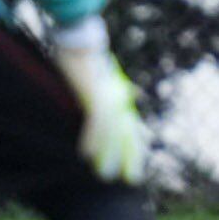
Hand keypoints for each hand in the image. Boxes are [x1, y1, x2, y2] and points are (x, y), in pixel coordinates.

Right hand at [56, 46, 148, 184]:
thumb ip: (105, 97)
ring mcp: (107, 97)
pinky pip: (95, 122)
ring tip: (106, 175)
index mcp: (119, 96)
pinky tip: (86, 155)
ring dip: (109, 156)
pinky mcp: (94, 94)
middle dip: (132, 158)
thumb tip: (113, 104)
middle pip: (128, 134)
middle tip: (134, 180)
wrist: (80, 39)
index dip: (136, 148)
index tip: (138, 168)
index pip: (132, 127)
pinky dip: (91, 139)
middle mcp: (118, 98)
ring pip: (113, 133)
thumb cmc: (84, 57)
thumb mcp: (97, 80)